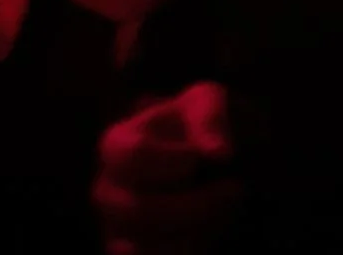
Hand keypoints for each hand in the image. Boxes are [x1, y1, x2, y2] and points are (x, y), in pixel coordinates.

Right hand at [95, 82, 238, 254]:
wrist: (217, 164)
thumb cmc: (204, 127)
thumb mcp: (209, 103)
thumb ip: (211, 118)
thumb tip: (219, 153)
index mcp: (117, 144)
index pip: (132, 157)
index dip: (175, 162)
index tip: (203, 159)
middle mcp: (108, 188)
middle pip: (137, 212)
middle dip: (195, 208)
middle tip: (233, 192)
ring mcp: (117, 227)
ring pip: (141, 248)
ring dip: (193, 236)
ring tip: (220, 217)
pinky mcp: (132, 252)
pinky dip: (181, 254)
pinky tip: (204, 239)